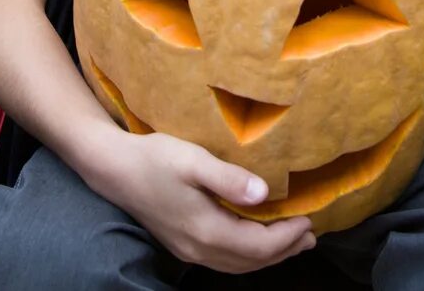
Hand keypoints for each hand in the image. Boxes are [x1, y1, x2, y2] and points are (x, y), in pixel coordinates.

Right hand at [89, 127, 313, 272]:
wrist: (112, 168)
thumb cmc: (154, 158)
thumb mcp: (193, 160)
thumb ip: (229, 179)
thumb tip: (265, 193)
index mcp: (206, 230)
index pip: (259, 246)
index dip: (288, 236)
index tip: (309, 219)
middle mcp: (198, 248)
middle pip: (251, 261)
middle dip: (284, 250)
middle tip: (310, 235)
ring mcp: (188, 249)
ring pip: (237, 264)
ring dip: (268, 255)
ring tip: (292, 241)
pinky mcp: (181, 244)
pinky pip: (224, 259)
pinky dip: (248, 254)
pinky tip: (255, 240)